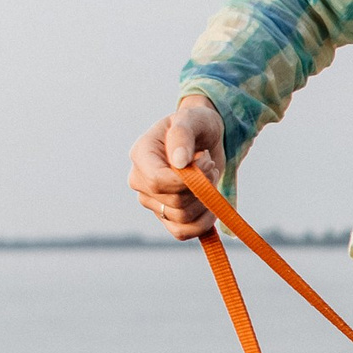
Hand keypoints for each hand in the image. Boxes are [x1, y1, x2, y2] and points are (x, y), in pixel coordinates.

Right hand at [128, 97, 225, 238]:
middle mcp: (140, 180)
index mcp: (141, 155)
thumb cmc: (196, 125)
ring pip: (182, 218)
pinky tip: (212, 206)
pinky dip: (203, 224)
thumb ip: (183, 135)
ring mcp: (151, 201)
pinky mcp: (166, 215)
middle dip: (202, 188)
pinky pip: (183, 232)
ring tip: (209, 178)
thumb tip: (180, 163)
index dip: (188, 181)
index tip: (206, 161)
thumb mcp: (192, 119)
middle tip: (210, 166)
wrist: (204, 138)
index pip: (158, 181)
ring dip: (206, 202)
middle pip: (174, 203)